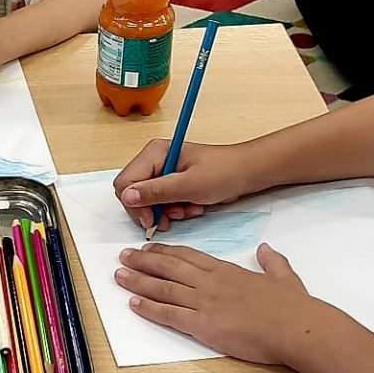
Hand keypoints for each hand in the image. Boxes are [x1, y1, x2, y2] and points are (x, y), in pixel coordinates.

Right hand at [112, 139, 255, 231]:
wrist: (248, 173)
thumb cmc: (224, 172)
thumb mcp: (189, 185)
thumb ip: (156, 191)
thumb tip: (127, 197)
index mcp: (154, 152)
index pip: (125, 183)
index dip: (135, 205)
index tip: (152, 219)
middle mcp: (154, 160)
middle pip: (133, 193)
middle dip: (151, 210)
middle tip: (171, 218)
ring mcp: (162, 171)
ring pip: (147, 201)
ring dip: (166, 211)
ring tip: (187, 210)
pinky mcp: (172, 182)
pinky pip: (161, 202)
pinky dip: (174, 210)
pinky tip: (191, 208)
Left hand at [115, 242, 323, 364]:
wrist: (296, 327)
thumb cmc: (293, 306)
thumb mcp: (284, 275)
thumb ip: (271, 261)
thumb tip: (265, 249)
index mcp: (227, 271)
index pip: (189, 256)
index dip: (166, 251)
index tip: (150, 248)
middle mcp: (211, 283)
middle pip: (169, 267)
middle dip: (143, 260)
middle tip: (123, 255)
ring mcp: (205, 303)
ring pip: (163, 288)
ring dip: (138, 281)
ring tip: (119, 275)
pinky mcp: (203, 325)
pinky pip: (168, 315)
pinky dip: (148, 309)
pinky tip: (132, 303)